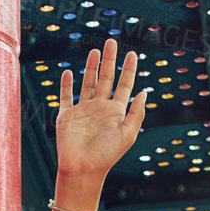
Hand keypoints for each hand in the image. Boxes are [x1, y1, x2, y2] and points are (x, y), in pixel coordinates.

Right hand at [55, 38, 150, 179]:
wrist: (83, 169)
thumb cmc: (107, 155)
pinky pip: (66, 97)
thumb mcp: (127, 134)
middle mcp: (100, 108)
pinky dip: (66, 85)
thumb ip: (136, 113)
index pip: (124, 85)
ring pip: (87, 83)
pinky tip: (69, 72)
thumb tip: (143, 93)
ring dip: (90, 67)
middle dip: (109, 60)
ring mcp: (83, 111)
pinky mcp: (66, 116)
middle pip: (106, 78)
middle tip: (111, 41)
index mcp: (116, 112)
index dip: (129, 69)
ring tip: (94, 51)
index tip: (132, 53)